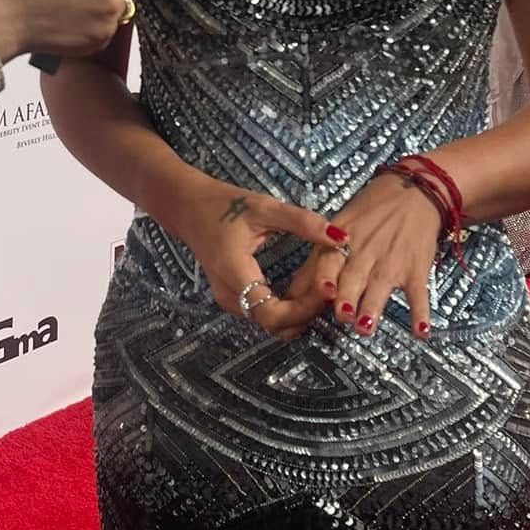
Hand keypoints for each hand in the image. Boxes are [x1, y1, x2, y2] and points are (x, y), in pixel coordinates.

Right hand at [165, 176, 352, 341]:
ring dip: (299, 312)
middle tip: (329, 288)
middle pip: (275, 324)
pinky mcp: (234, 299)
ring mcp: (231, 301)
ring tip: (319, 286)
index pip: (273, 314)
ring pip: (272, 323)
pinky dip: (287, 308)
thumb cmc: (223, 205)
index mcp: (235, 275)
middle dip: (306, 311)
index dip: (304, 309)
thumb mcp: (264, 207)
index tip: (327, 289)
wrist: (188, 207)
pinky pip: (265, 314)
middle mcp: (231, 297)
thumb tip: (341, 238)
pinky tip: (303, 288)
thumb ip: (302, 222)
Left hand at [320, 170, 443, 340]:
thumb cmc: (371, 213)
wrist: (413, 193)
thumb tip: (292, 294)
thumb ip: (317, 263)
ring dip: (372, 307)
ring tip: (364, 327)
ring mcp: (391, 261)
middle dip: (346, 296)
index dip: (323, 276)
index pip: (328, 261)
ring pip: (380, 287)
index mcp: (342, 241)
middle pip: (353, 277)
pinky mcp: (415, 269)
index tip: (320, 292)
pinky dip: (420, 313)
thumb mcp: (339, 228)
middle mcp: (366, 252)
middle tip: (341, 315)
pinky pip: (418, 293)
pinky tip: (420, 331)